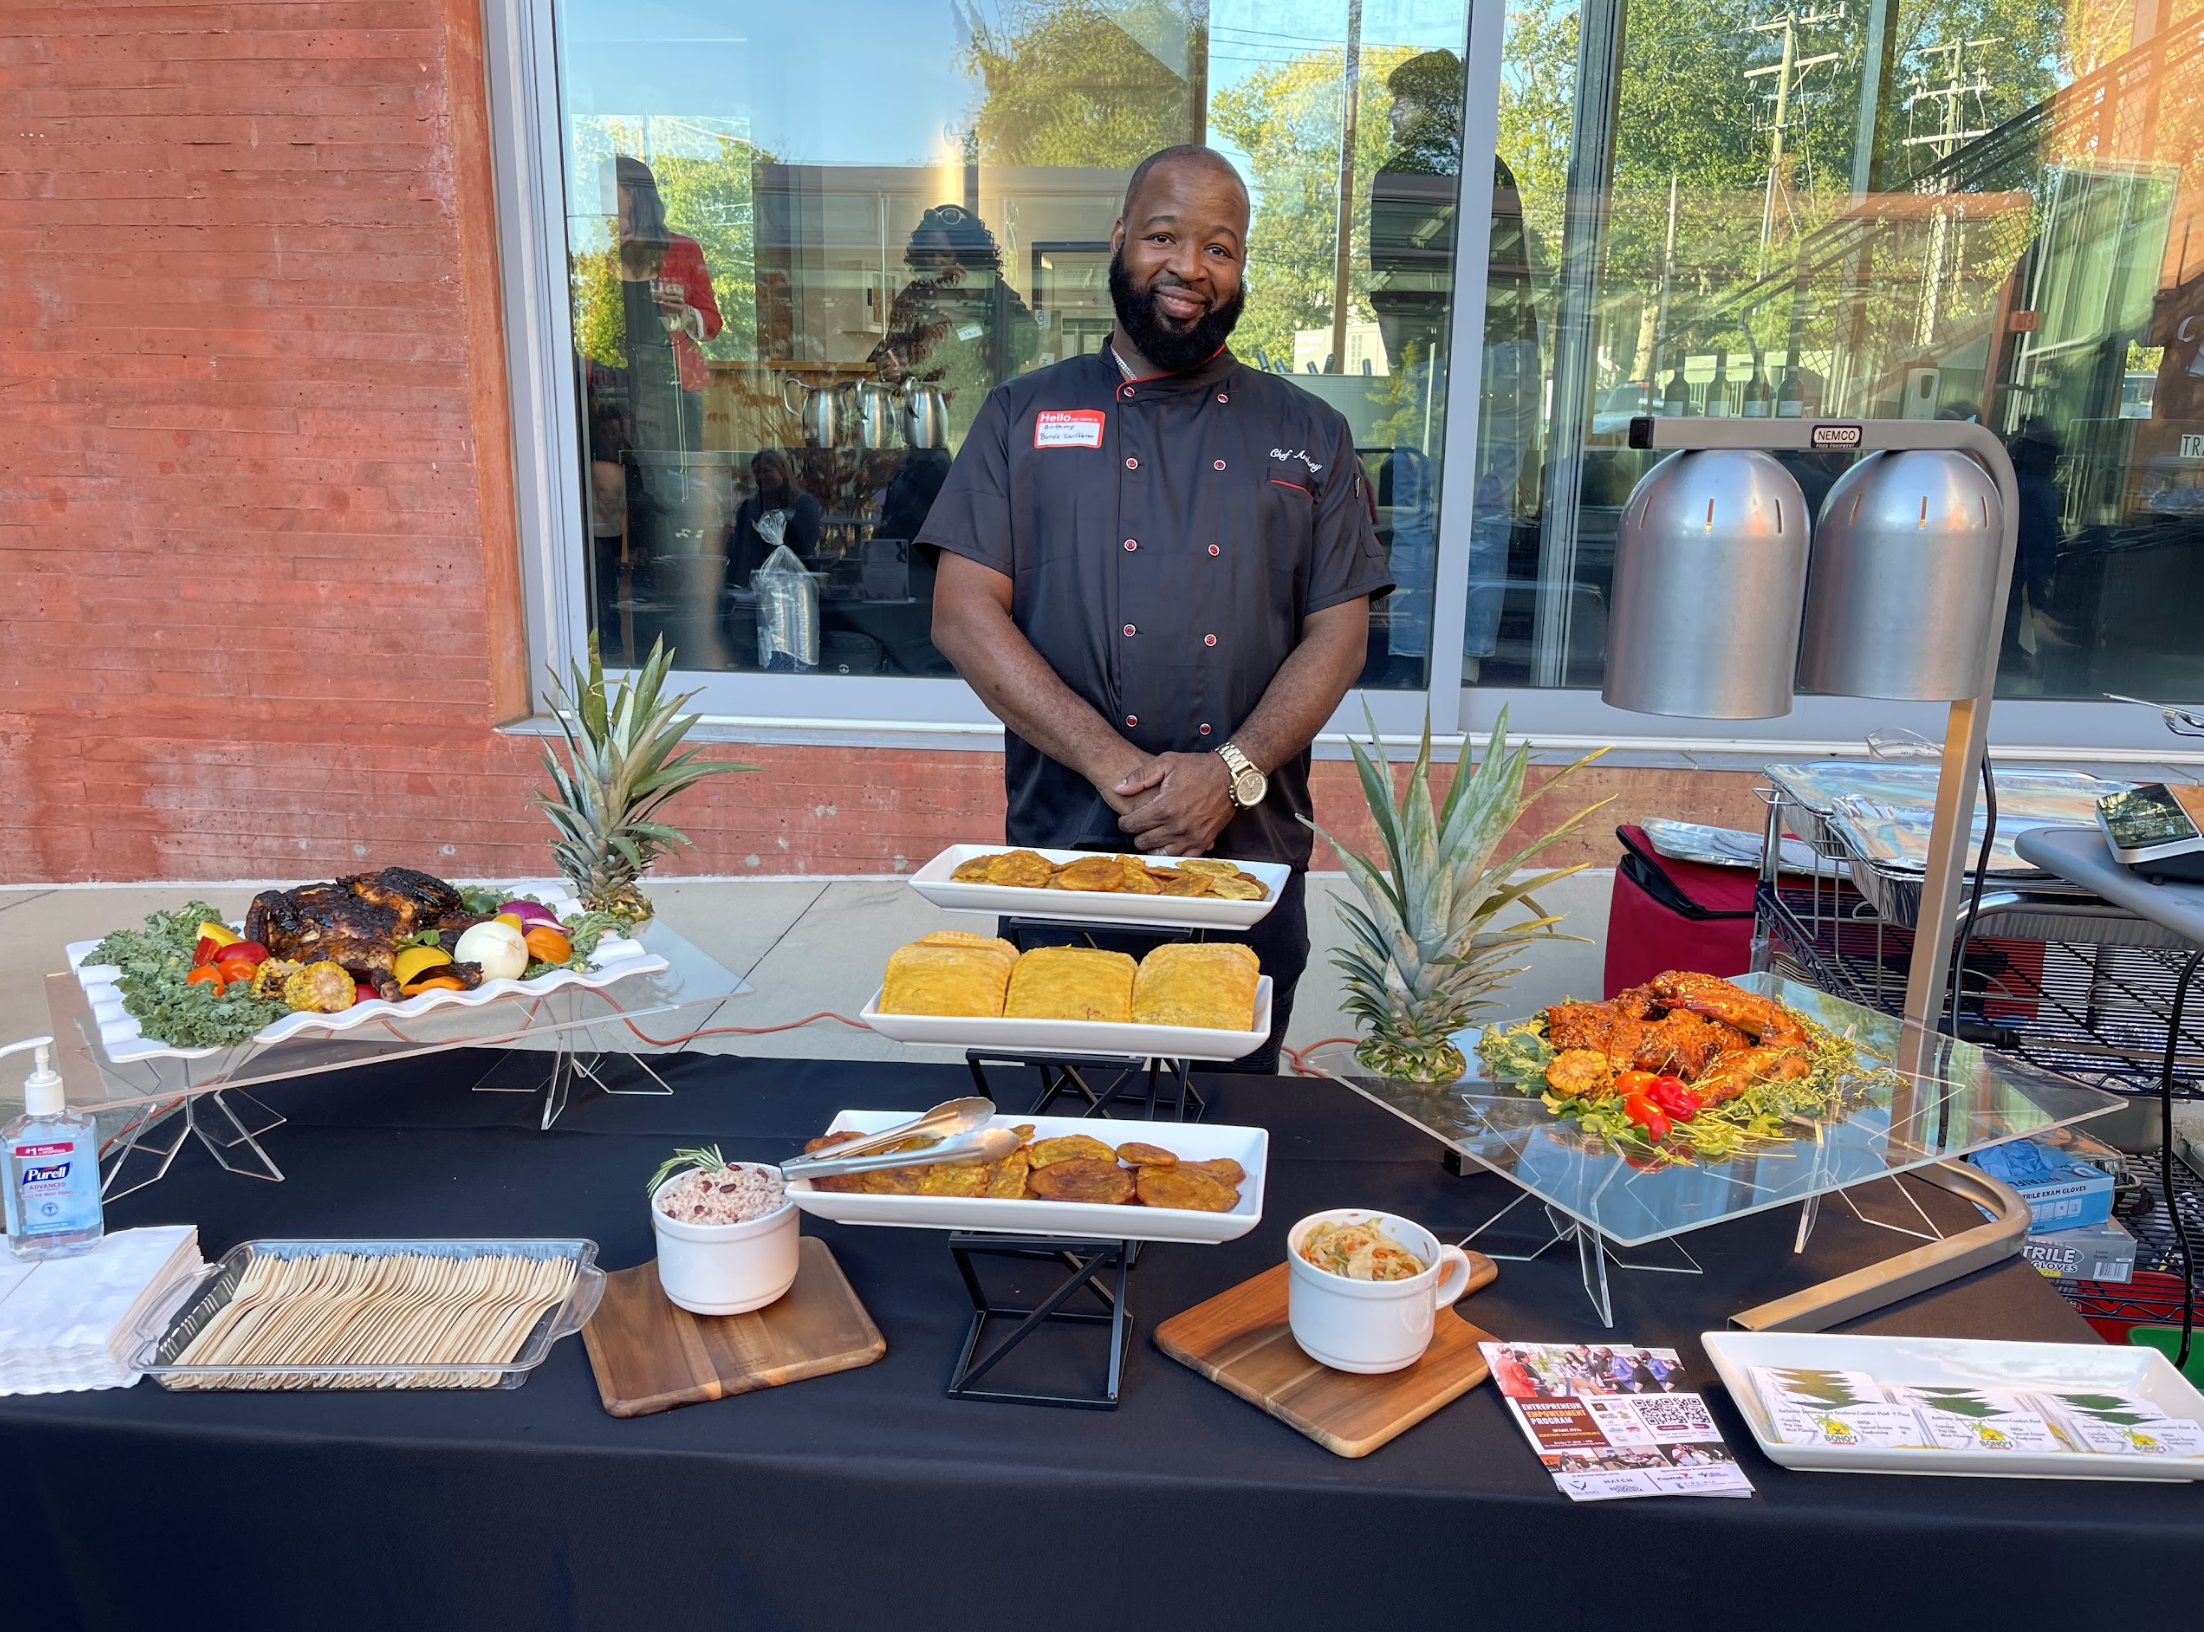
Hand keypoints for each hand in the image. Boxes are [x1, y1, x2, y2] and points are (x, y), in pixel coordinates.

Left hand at [1113, 752, 1234, 855]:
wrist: (1230, 775)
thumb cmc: (1198, 768)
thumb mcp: (1166, 763)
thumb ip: (1139, 776)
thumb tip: (1118, 788)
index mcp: (1164, 807)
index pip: (1132, 825)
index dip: (1124, 822)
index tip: (1126, 819)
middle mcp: (1177, 826)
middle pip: (1143, 841)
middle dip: (1137, 833)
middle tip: (1139, 825)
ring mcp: (1191, 837)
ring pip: (1159, 852)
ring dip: (1152, 844)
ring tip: (1152, 833)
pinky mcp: (1203, 842)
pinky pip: (1181, 857)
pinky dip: (1171, 851)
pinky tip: (1168, 842)